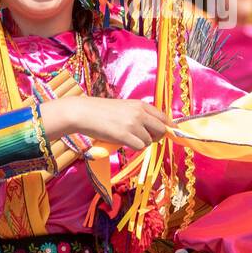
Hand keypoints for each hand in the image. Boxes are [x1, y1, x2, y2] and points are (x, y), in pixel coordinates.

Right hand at [40, 96, 171, 150]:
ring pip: (149, 141)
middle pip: (161, 130)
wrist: (83, 113)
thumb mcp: (124, 107)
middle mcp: (139, 113)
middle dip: (157, 137)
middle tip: (145, 139)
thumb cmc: (101, 111)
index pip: (164, 117)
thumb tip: (154, 129)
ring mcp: (132, 124)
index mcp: (140, 104)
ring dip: (141, 143)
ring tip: (127, 137)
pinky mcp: (124, 135)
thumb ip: (139, 115)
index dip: (167, 127)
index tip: (167, 133)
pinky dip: (134, 147)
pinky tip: (123, 141)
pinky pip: (139, 147)